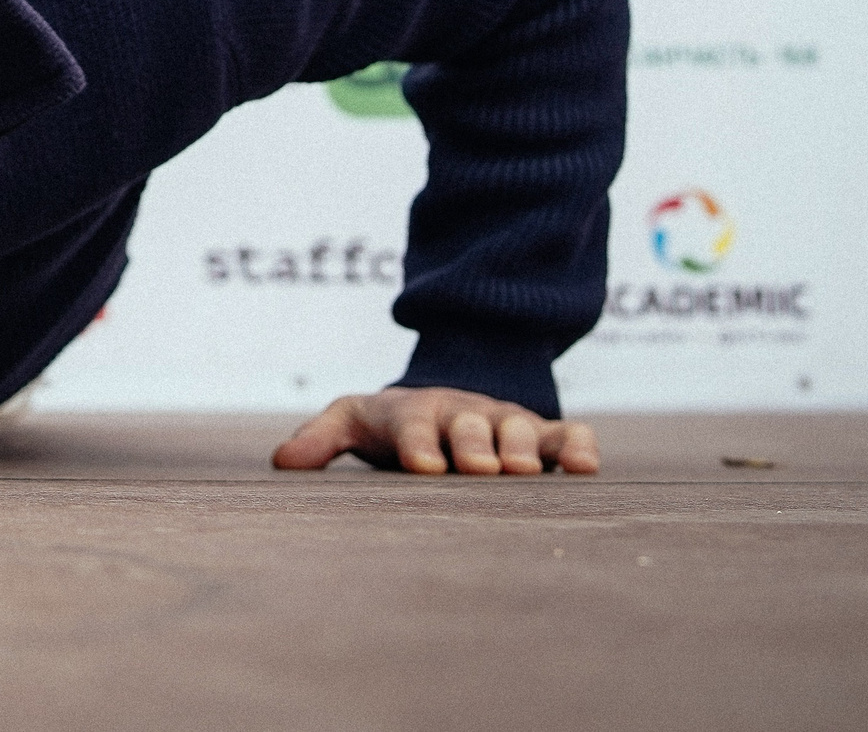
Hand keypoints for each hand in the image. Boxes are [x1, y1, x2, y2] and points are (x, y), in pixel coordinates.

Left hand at [272, 386, 598, 475]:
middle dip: (473, 445)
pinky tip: (585, 466)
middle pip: (469, 427)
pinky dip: (578, 446)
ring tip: (523, 470)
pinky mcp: (543, 434)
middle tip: (480, 467)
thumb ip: (320, 440)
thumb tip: (281, 463)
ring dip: (522, 446)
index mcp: (413, 414)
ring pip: (518, 428)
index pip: (411, 427)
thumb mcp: (353, 421)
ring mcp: (505, 422)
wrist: (443, 397)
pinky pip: (567, 434)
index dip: (417, 444)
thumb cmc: (391, 422)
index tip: (423, 467)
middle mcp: (462, 415)